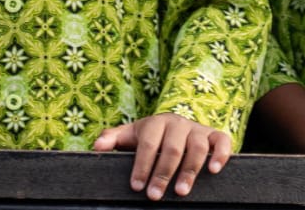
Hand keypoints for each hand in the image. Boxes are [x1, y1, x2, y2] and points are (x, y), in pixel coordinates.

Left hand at [92, 113, 230, 200]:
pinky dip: (221, 155)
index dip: (142, 166)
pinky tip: (214, 171)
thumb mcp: (130, 135)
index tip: (137, 186)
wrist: (175, 124)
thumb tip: (96, 147)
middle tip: (155, 195)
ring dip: (189, 171)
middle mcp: (178, 123)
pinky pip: (222, 142)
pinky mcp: (215, 135)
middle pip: (172, 150)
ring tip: (181, 192)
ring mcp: (198, 129)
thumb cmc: (150, 135)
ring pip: (197, 149)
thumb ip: (112, 139)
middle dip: (162, 174)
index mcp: (155, 123)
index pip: (148, 145)